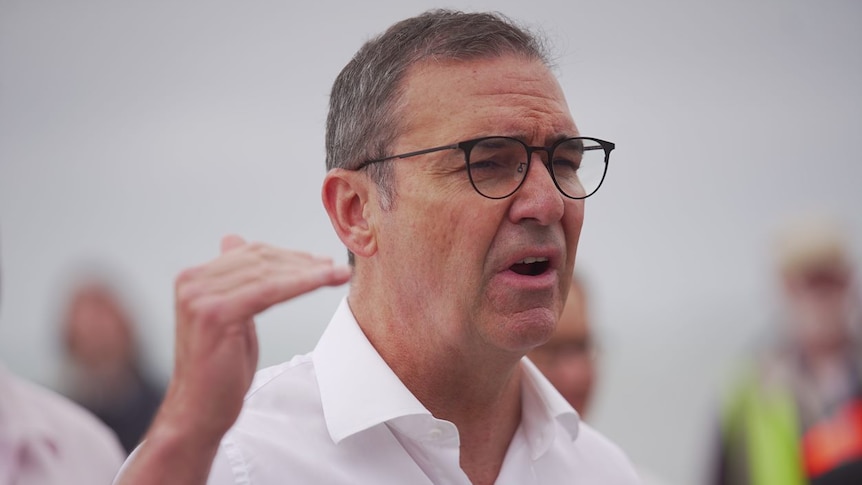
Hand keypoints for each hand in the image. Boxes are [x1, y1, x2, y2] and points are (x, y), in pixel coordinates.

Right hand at [161, 235, 350, 443]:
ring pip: (269, 273)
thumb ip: (233, 282)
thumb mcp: (229, 316)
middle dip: (302, 262)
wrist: (198, 411)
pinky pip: (270, 291)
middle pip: (260, 259)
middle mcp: (192, 282)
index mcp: (193, 278)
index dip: (289, 256)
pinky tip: (325, 280)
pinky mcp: (216, 314)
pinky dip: (302, 283)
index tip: (320, 261)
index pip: (250, 254)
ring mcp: (201, 297)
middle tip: (335, 267)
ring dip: (309, 272)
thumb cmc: (218, 370)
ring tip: (338, 273)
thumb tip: (233, 240)